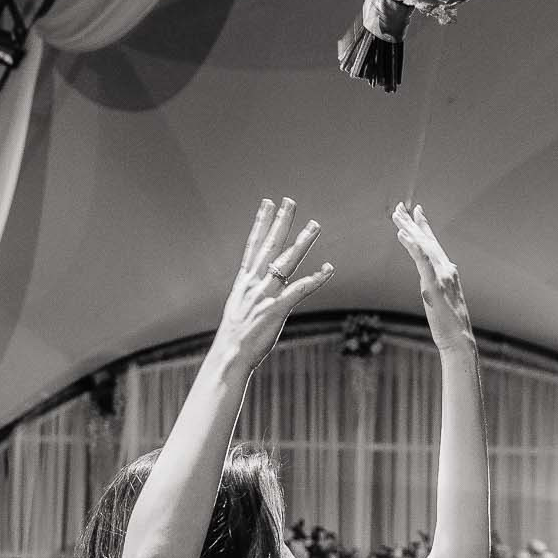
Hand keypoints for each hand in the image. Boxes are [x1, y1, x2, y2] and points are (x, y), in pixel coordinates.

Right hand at [214, 198, 332, 369]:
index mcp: (244, 282)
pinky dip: (316, 278)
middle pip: (270, 246)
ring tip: (314, 225)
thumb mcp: (240, 311)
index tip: (267, 204)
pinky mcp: (276, 309)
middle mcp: (254, 284)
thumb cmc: (235, 339)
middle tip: (289, 201)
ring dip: (302, 242)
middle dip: (281, 222)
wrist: (229, 357)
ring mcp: (265, 295)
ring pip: (286, 262)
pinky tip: (329, 268)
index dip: (261, 223)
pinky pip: (300, 289)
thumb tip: (261, 292)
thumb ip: (253, 297)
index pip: (254, 245)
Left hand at [391, 202, 470, 348]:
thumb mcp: (442, 301)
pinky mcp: (434, 286)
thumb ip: (437, 288)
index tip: (416, 211)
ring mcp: (442, 276)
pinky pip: (422, 262)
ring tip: (396, 217)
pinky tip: (404, 236)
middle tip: (399, 208)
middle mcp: (447, 269)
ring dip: (409, 230)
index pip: (433, 244)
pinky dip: (413, 247)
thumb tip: (431, 284)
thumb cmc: (450, 326)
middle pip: (427, 241)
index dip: (424, 227)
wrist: (459, 340)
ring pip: (423, 247)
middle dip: (412, 223)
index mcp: (448, 272)